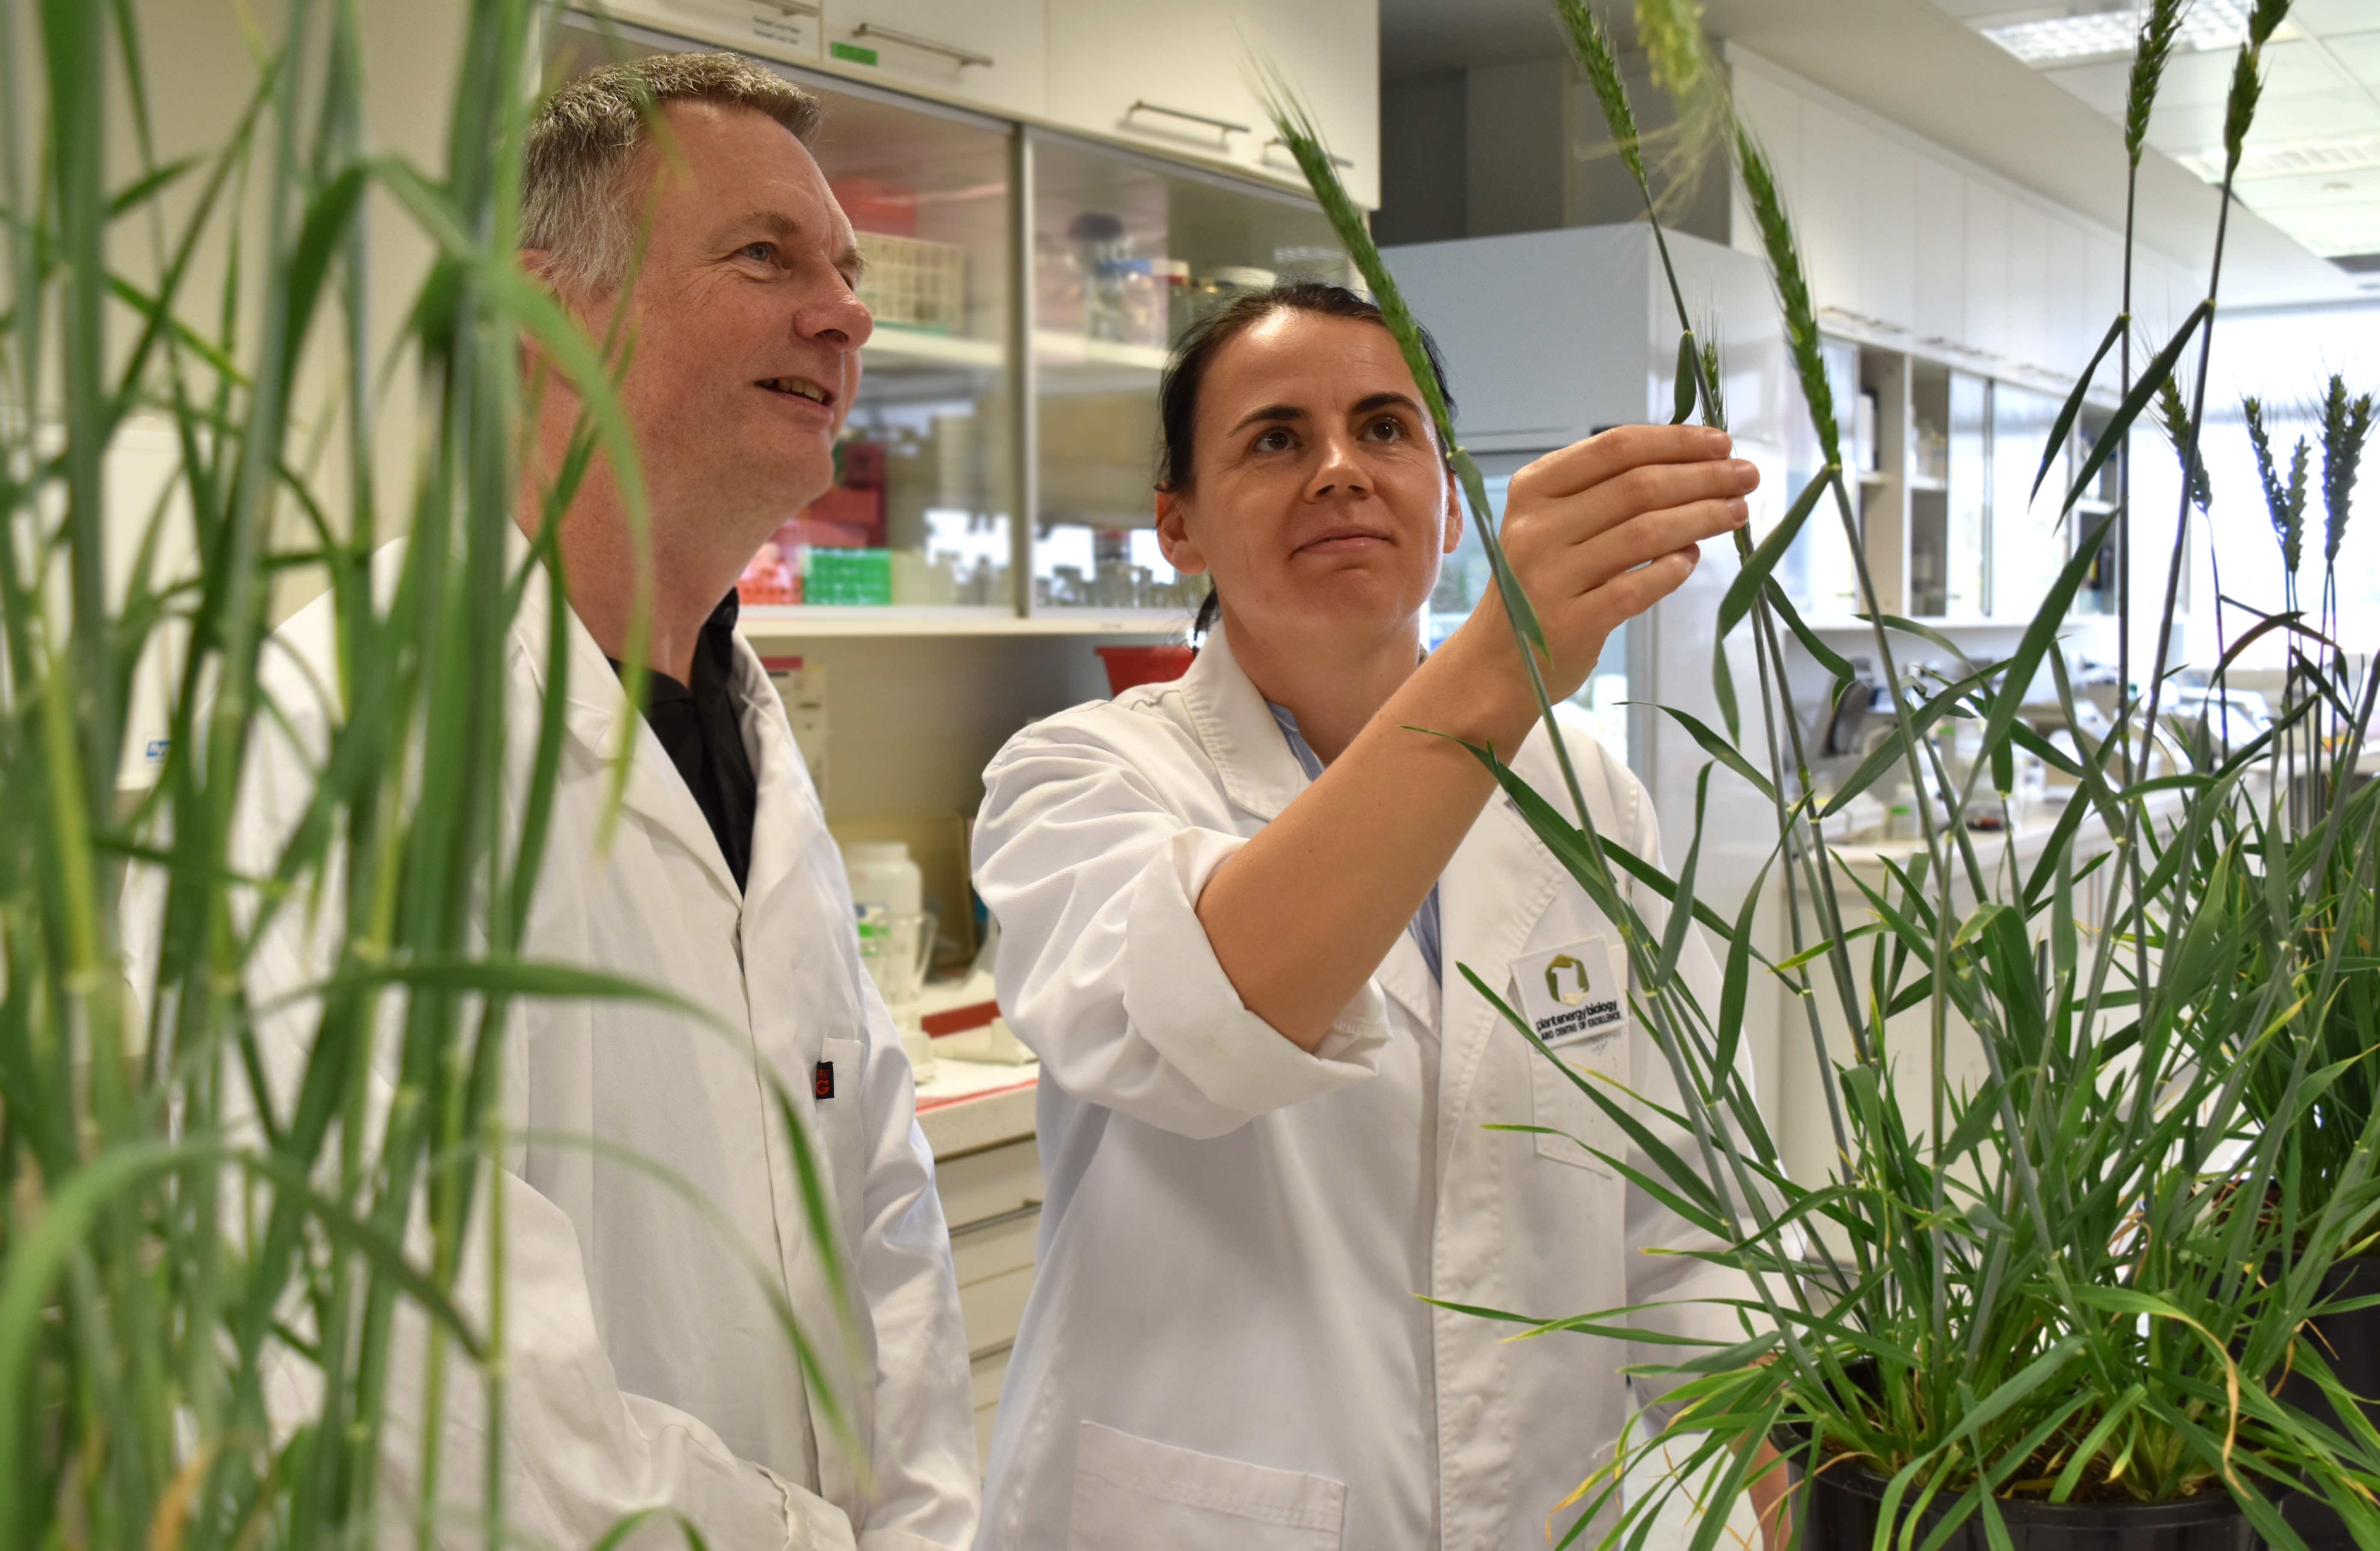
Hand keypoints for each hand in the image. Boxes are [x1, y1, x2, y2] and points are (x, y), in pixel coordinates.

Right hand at [1438, 424, 1755, 745]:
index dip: (1676, 441)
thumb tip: (1691, 463)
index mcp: (1533, 489)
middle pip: (1639, 486)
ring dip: (1703, 517)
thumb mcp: (1550, 524)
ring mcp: (1552, 576)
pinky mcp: (1572, 622)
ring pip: (1647, 532)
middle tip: (1746, 476)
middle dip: (1704, 476)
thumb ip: (1603, 492)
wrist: (1495, 664)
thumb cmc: (1536, 586)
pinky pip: (1640, 586)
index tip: (1721, 442)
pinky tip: (1693, 559)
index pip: (1615, 447)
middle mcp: (1537, 528)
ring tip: (1737, 512)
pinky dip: (1675, 568)